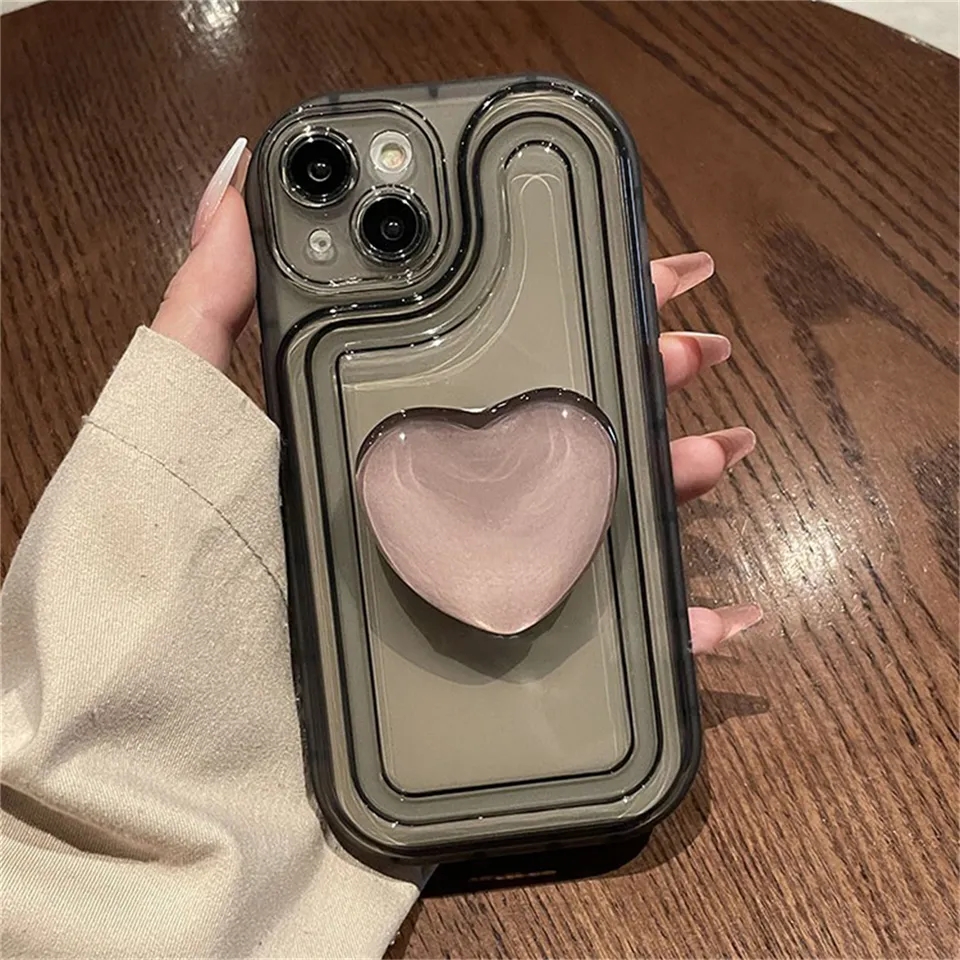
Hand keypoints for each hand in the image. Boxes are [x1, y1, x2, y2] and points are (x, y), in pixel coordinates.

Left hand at [153, 138, 760, 654]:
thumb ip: (209, 299)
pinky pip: (601, 639)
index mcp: (393, 428)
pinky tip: (717, 615)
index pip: (497, 347)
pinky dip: (671, 631)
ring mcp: (477, 570)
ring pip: (599, 512)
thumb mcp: (188, 405)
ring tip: (721, 450)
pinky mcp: (496, 650)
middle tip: (700, 346)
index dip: (569, 303)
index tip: (629, 263)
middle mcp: (444, 492)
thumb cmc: (184, 551)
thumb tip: (240, 177)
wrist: (189, 710)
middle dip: (645, 374)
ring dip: (673, 477)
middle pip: (565, 420)